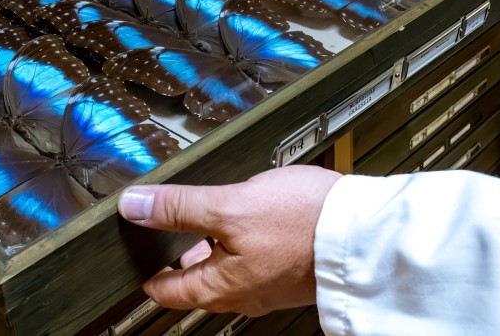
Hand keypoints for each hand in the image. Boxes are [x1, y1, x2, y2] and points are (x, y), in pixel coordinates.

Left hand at [117, 165, 341, 315]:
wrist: (364, 230)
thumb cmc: (304, 223)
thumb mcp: (230, 206)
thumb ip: (179, 207)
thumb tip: (135, 206)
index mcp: (222, 286)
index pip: (168, 291)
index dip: (147, 274)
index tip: (135, 262)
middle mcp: (245, 293)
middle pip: (198, 280)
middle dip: (179, 257)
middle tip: (163, 234)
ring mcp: (270, 283)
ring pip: (227, 269)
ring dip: (211, 247)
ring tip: (203, 220)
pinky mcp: (292, 268)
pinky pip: (254, 260)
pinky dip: (240, 243)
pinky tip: (248, 218)